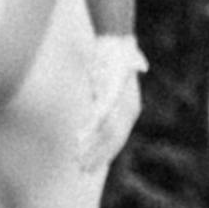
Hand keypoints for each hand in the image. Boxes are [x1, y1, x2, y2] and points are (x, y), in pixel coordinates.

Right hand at [55, 29, 145, 174]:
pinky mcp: (110, 92)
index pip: (118, 138)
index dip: (105, 154)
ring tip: (77, 160)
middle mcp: (129, 107)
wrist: (115, 38)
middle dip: (97, 156)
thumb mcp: (117, 81)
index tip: (92, 167)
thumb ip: (112, 96)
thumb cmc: (114, 58)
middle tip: (82, 169)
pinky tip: (77, 140)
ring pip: (106, 132)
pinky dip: (89, 130)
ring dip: (90, 147)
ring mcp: (120, 101)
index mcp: (131, 107)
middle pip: (113, 140)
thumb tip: (116, 95)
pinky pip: (99, 117)